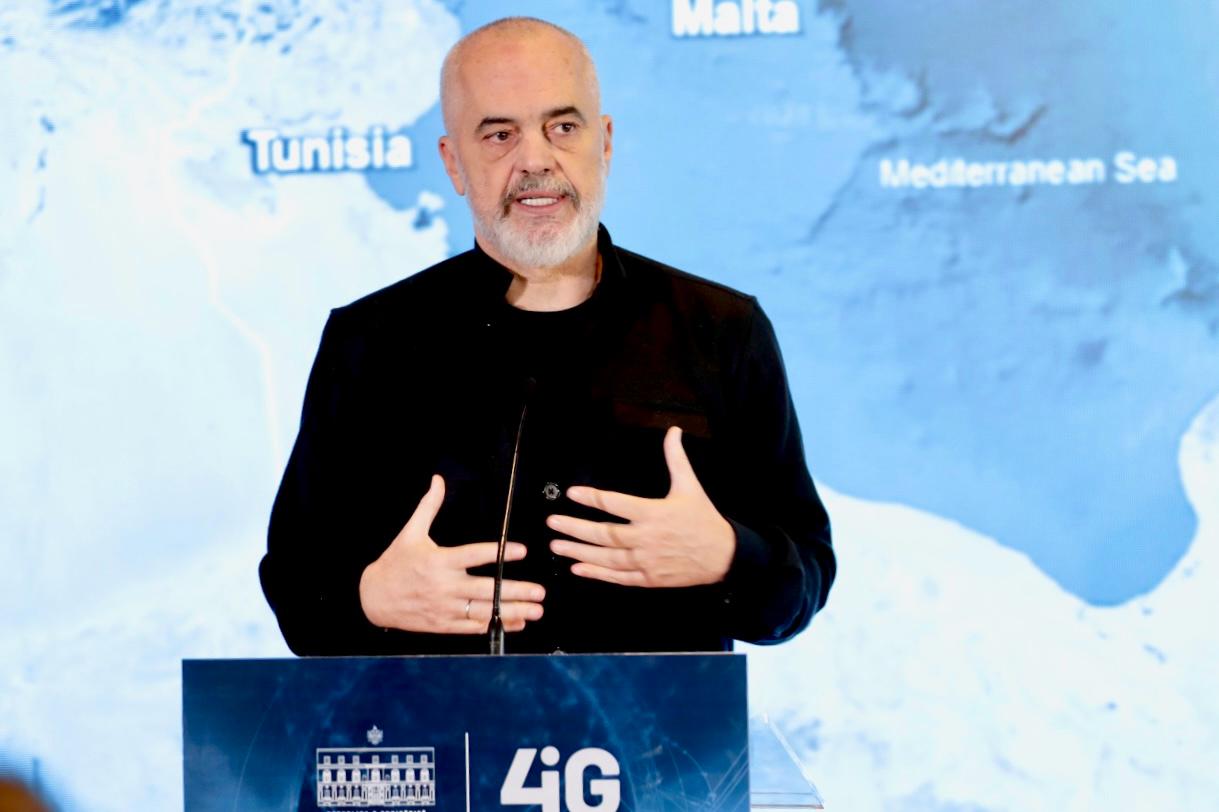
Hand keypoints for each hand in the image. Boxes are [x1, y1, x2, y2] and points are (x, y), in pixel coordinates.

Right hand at [359, 475, 545, 633]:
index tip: (522, 551)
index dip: (499, 553)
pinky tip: (517, 622)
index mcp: (439, 561)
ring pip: (484, 611)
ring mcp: (445, 608)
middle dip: (516, 591)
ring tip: (536, 609)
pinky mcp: (444, 625)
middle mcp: (444, 586)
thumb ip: (428, 507)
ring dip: (513, 611)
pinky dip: (496, 625)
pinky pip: (474, 627)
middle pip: (485, 589)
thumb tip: (438, 480)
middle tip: (540, 590)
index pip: (474, 556)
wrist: (373, 599)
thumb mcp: (409, 533)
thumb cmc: (395, 563)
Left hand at [547, 427, 735, 587]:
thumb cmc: (703, 519)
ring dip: (579, 551)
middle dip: (575, 528)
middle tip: (552, 522)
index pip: (615, 504)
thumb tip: (673, 430)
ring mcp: (646, 562)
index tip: (572, 493)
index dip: (592, 498)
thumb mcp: (690, 486)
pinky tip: (577, 568)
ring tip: (556, 545)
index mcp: (653, 513)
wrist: (723, 556)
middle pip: (604, 534)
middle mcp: (646, 538)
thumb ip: (676, 459)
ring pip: (606, 558)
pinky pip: (618, 577)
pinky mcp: (648, 579)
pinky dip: (597, 574)